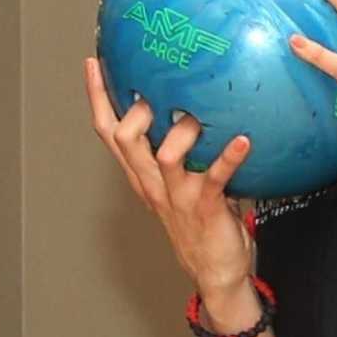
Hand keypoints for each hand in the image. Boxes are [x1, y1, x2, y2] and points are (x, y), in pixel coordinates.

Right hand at [83, 58, 258, 316]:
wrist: (216, 273)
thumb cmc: (203, 225)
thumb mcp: (181, 185)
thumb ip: (182, 151)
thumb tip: (195, 106)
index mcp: (143, 177)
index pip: (109, 133)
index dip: (98, 98)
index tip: (93, 64)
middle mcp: (154, 184)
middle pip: (126, 140)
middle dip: (135, 110)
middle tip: (152, 90)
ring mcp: (178, 196)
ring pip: (166, 156)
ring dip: (183, 131)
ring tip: (200, 115)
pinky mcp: (205, 207)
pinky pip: (214, 176)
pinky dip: (229, 156)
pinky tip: (243, 139)